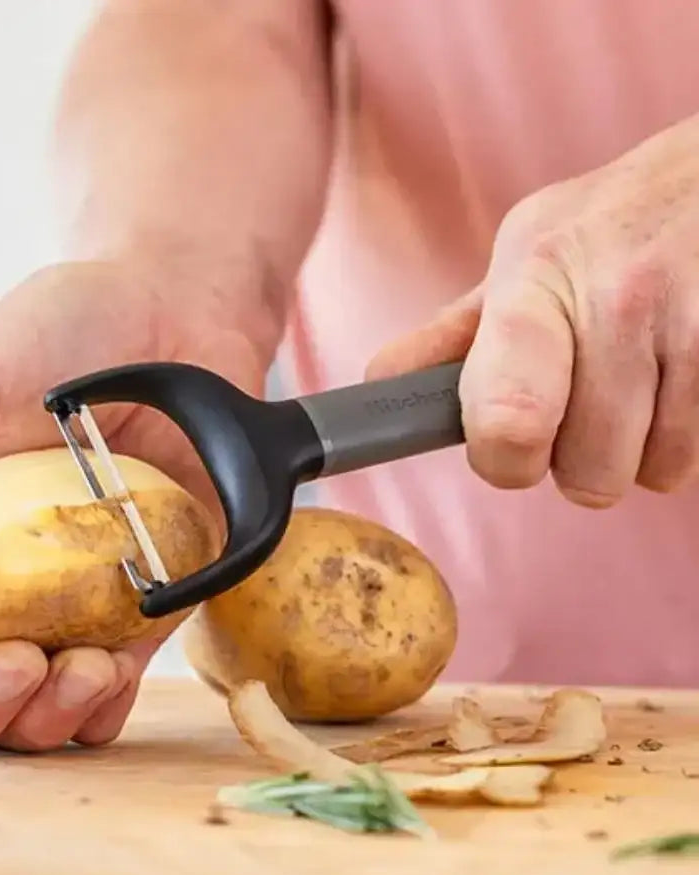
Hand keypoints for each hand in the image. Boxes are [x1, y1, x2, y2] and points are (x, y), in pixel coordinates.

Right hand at [0, 257, 272, 750]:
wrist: (172, 323)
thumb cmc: (56, 337)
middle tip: (13, 669)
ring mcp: (52, 614)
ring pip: (18, 717)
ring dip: (37, 719)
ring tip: (81, 670)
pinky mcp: (128, 623)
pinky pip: (103, 702)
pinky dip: (101, 708)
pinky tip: (115, 671)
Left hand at [365, 114, 698, 505]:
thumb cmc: (610, 228)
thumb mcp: (524, 259)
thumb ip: (454, 337)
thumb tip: (379, 386)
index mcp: (537, 280)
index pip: (509, 420)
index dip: (506, 461)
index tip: (512, 450)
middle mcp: (619, 300)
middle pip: (589, 474)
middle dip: (586, 454)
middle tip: (594, 395)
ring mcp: (698, 326)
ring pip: (655, 473)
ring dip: (647, 445)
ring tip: (648, 374)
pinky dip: (693, 433)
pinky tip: (685, 373)